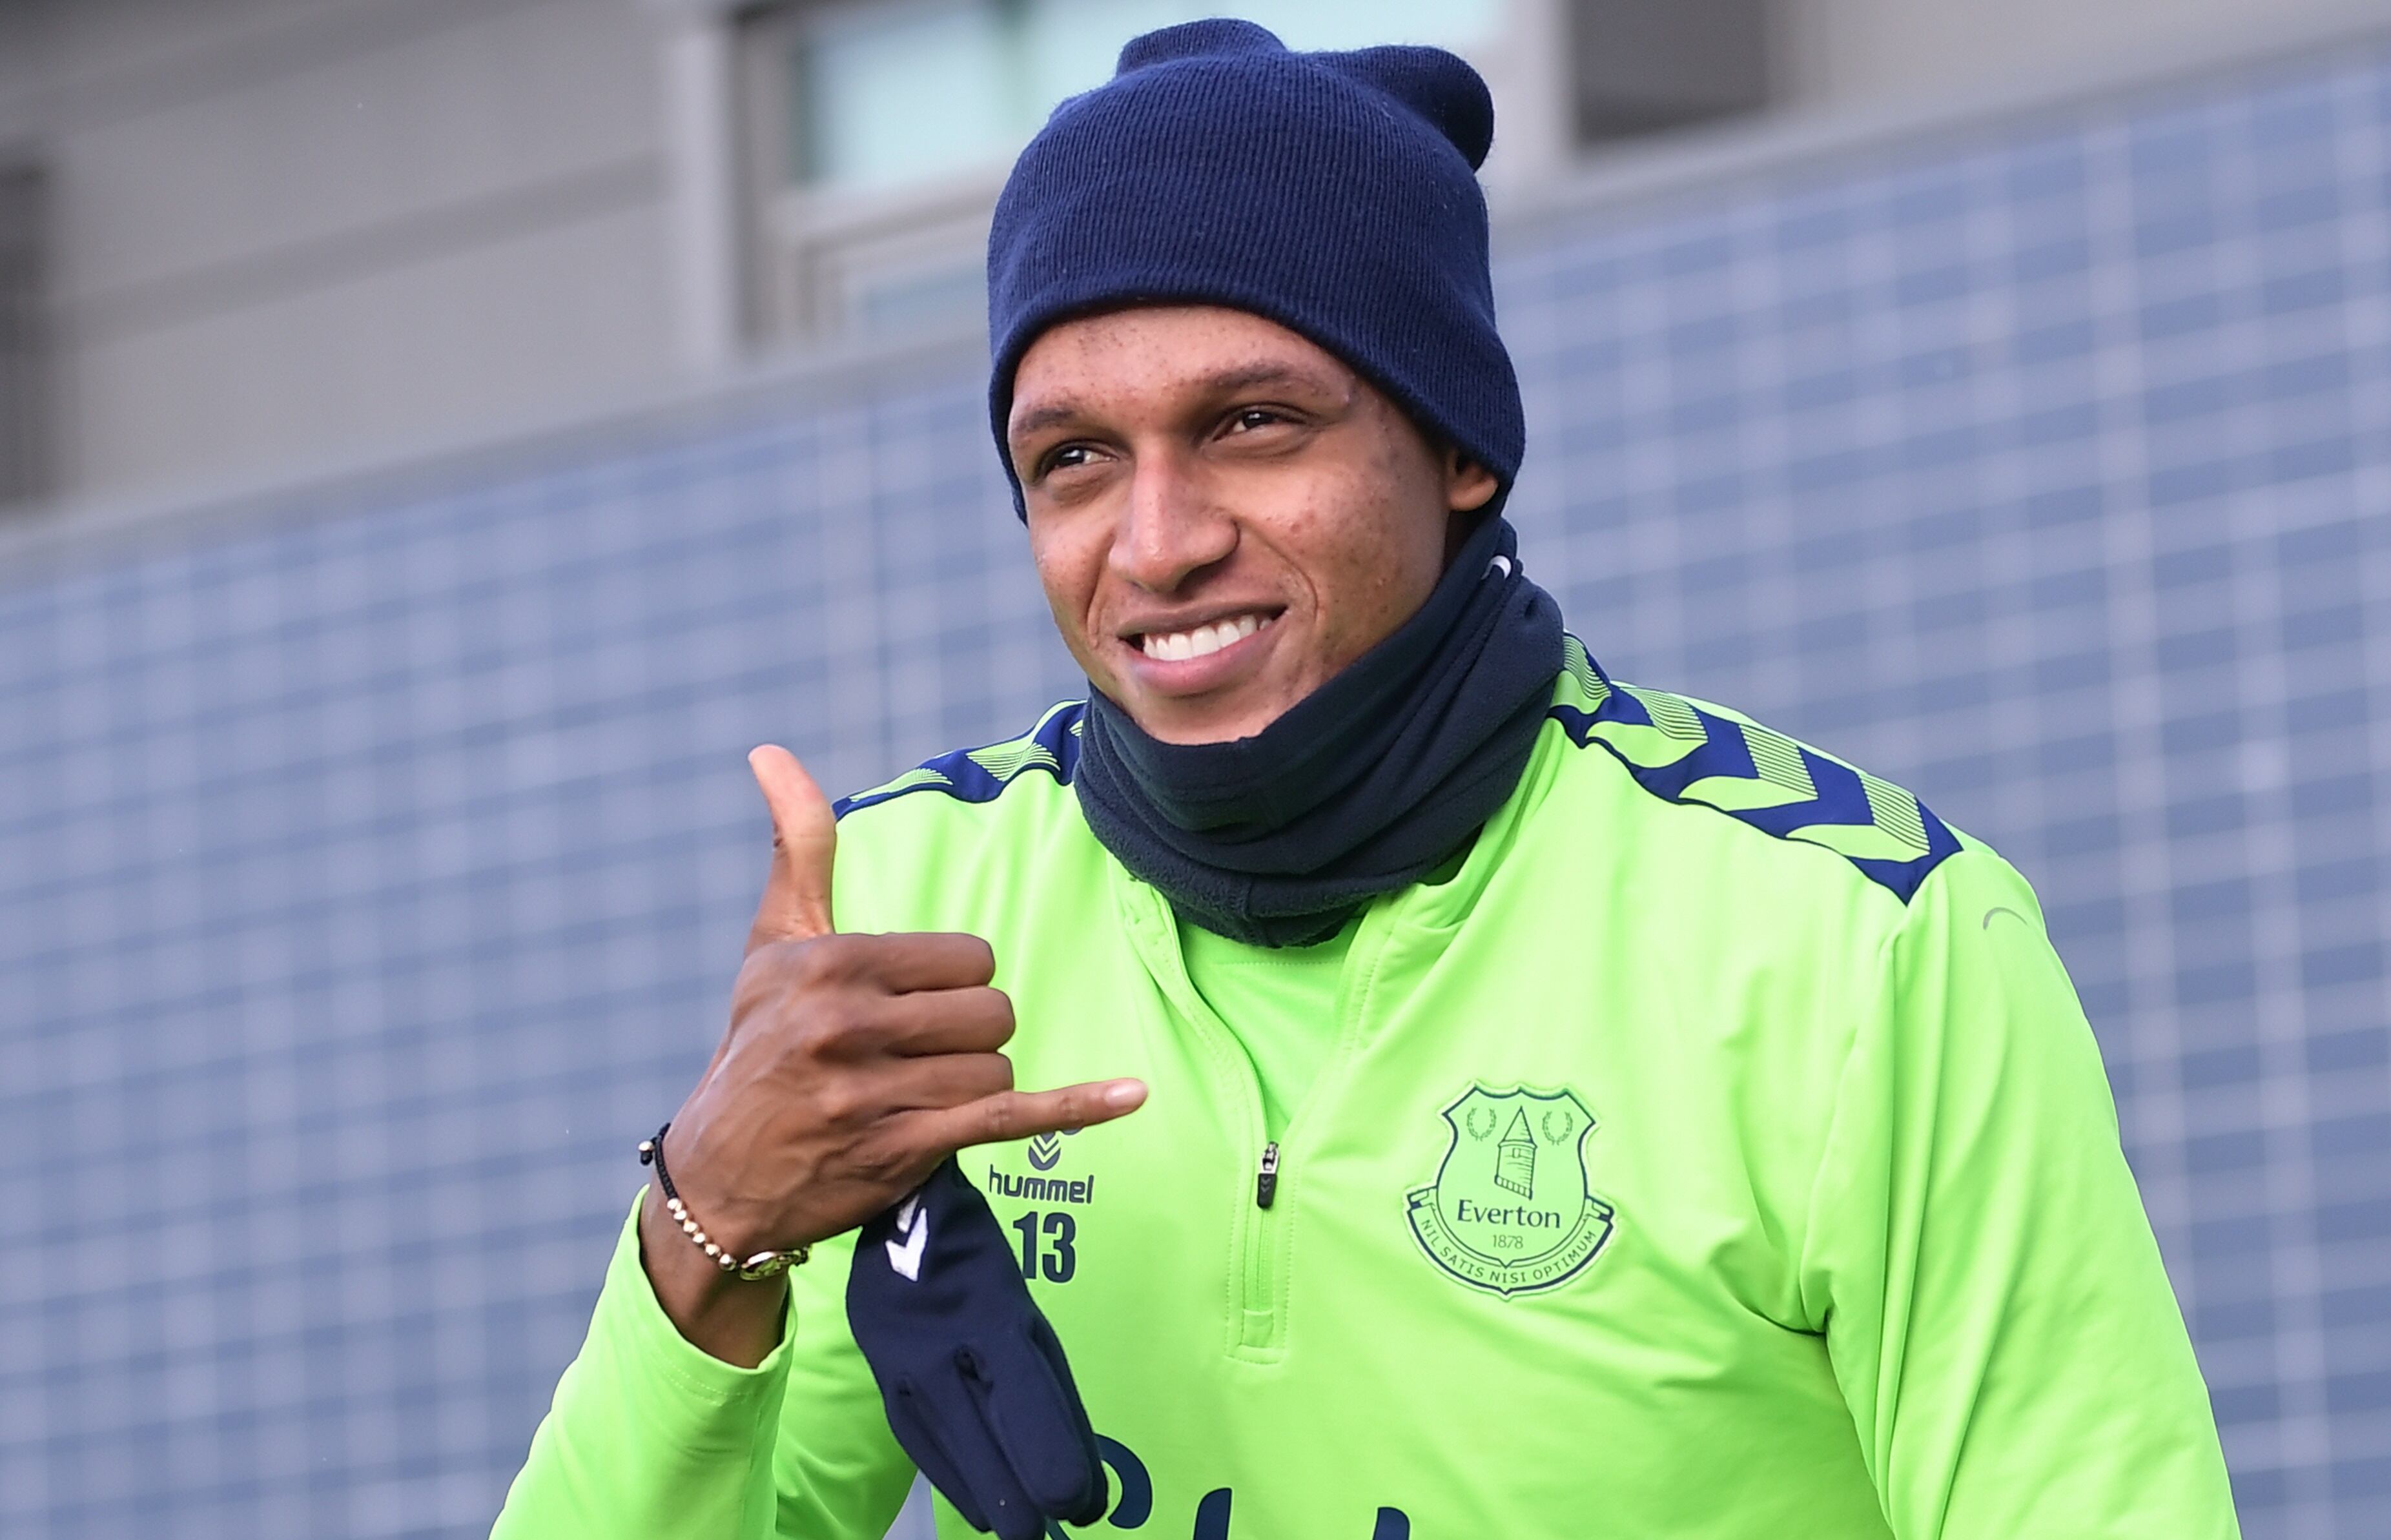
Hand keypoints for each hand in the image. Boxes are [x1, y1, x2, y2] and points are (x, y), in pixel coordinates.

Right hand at [640, 746, 1145, 1364]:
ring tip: (913, 1096)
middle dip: (971, 1034)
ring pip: (997, 1065)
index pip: (969, 957)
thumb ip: (797, 846)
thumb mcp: (773, 944)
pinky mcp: (902, 1149)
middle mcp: (849, 1026)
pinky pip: (1009, 1116)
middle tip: (917, 1054)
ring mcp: (877, 1093)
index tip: (910, 1007)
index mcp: (830, 965)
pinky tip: (1132, 1095)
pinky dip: (1077, 1107)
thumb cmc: (759, 1045)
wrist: (719, 1176)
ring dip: (972, 1083)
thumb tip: (771, 751)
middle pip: (992, 1011)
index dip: (955, 984)